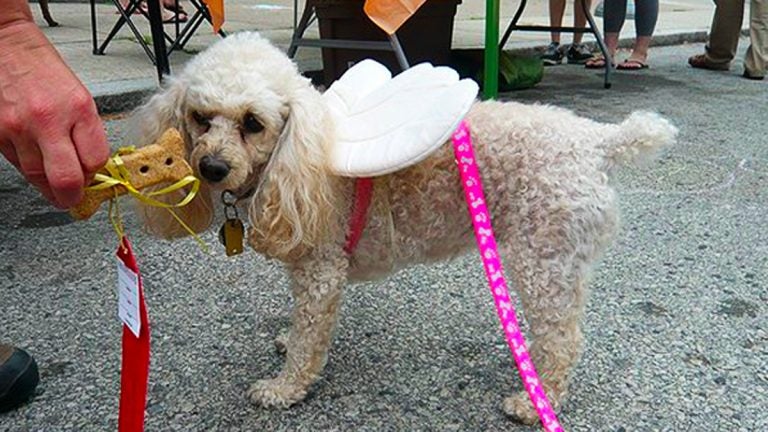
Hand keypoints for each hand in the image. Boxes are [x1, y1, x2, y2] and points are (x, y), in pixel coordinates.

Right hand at [0, 21, 108, 208]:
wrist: (9, 49)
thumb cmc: (47, 73)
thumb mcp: (81, 99)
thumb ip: (88, 135)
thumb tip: (93, 169)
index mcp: (78, 109)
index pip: (95, 161)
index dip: (97, 175)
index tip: (95, 178)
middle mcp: (48, 120)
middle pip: (66, 180)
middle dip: (73, 197)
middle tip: (75, 199)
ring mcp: (19, 129)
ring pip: (38, 178)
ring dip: (50, 186)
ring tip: (57, 181)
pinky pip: (18, 165)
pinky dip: (31, 169)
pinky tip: (38, 161)